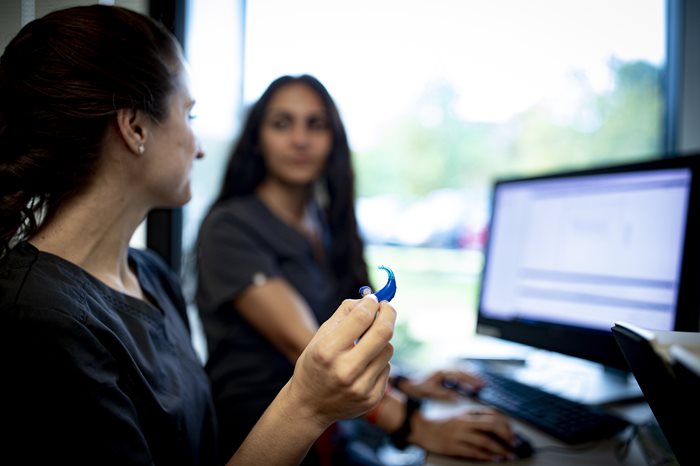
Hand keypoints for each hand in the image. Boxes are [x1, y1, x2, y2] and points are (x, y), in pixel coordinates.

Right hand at [286, 295, 395, 428]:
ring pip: (388, 349)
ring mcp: (361, 387)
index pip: (361, 318)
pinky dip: (379, 360)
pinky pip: (387, 368)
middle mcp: (345, 370)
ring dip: (381, 340)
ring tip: (366, 345)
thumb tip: (369, 299)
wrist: (309, 406)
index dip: (371, 303)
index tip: (374, 299)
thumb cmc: (314, 365)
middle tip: (386, 307)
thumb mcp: (320, 337)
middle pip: (383, 332)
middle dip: (388, 313)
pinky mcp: (372, 398)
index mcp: (328, 351)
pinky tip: (364, 366)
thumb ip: (344, 314)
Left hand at [399, 369, 484, 400]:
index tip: (478, 387)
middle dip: (474, 378)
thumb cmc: (419, 389)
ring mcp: (444, 370)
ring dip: (471, 376)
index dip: (470, 381)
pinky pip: (458, 373)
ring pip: (461, 371)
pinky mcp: (444, 374)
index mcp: (442, 372)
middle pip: (463, 371)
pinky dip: (466, 377)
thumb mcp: (431, 392)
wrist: (409, 385)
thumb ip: (444, 394)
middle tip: (484, 384)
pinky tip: (471, 383)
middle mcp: (444, 369)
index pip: (460, 375)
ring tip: (481, 383)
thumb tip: (457, 397)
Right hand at [409, 408, 515, 460]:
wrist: (421, 428)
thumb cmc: (441, 423)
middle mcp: (464, 422)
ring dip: (500, 449)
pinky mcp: (453, 447)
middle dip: (507, 435)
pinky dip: (486, 456)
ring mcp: (459, 435)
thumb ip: (475, 417)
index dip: (506, 424)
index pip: (492, 414)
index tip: (513, 432)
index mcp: (467, 413)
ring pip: (485, 440)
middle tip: (514, 444)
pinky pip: (474, 452)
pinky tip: (494, 458)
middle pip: (492, 425)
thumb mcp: (460, 416)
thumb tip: (496, 422)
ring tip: (508, 455)